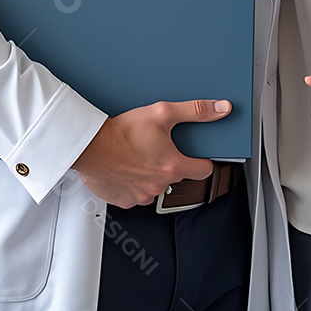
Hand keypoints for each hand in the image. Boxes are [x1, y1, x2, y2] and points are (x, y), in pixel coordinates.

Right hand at [73, 98, 230, 206]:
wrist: (90, 146)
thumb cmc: (122, 132)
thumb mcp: (162, 113)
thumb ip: (195, 111)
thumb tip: (220, 109)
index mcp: (173, 166)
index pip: (204, 170)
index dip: (202, 161)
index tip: (197, 156)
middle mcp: (159, 185)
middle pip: (176, 176)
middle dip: (169, 163)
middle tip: (156, 147)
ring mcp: (142, 196)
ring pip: (155, 185)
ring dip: (150, 173)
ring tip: (138, 155)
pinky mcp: (125, 201)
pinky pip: (136, 193)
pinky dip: (134, 182)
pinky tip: (127, 166)